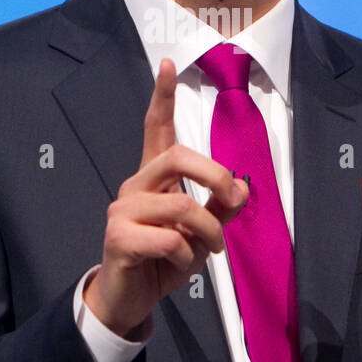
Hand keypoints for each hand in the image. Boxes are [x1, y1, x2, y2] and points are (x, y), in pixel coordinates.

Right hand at [84, 58, 248, 338]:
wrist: (130, 299)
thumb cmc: (163, 260)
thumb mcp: (201, 234)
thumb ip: (220, 208)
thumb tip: (243, 186)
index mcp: (153, 179)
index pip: (155, 128)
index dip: (162, 96)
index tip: (167, 63)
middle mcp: (135, 187)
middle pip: (176, 154)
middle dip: (213, 174)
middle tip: (230, 199)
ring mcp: (123, 211)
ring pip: (181, 204)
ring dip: (209, 231)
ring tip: (210, 251)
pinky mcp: (118, 238)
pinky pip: (169, 239)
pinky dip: (188, 256)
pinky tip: (181, 265)